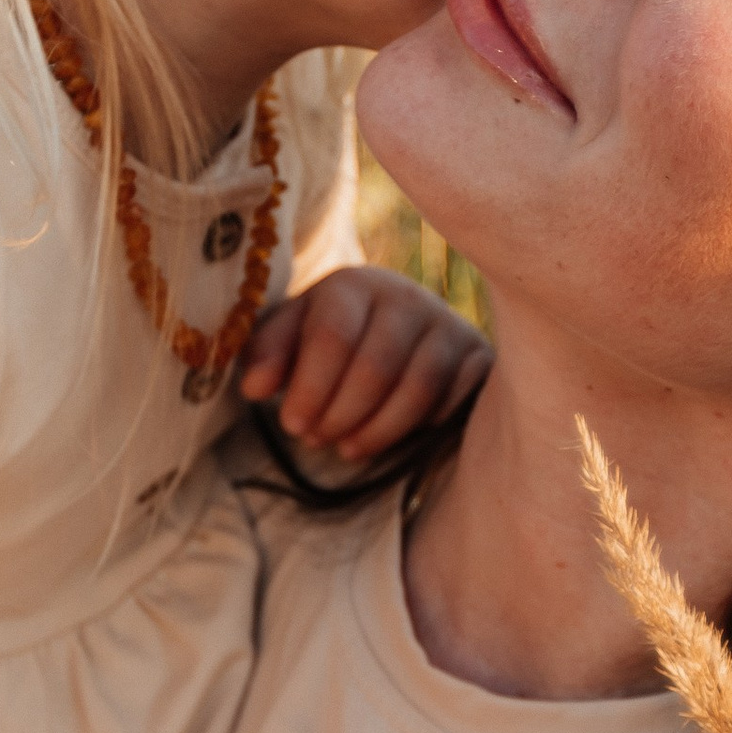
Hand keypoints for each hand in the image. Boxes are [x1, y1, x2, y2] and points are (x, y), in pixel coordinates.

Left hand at [237, 267, 489, 462]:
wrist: (392, 326)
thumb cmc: (331, 337)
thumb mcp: (291, 337)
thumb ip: (266, 355)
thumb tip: (253, 387)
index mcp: (354, 284)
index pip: (333, 337)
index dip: (310, 388)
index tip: (292, 424)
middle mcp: (406, 296)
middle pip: (375, 367)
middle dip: (340, 414)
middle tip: (316, 439)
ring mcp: (448, 324)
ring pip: (418, 387)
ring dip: (378, 429)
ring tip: (348, 448)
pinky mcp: (478, 354)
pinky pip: (456, 399)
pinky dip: (424, 426)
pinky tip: (396, 438)